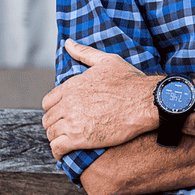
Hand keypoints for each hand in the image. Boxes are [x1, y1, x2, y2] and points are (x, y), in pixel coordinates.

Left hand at [41, 39, 160, 160]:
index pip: (48, 102)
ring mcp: (73, 121)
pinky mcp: (80, 139)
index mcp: (72, 86)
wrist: (146, 101)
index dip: (55, 108)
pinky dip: (59, 152)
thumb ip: (84, 53)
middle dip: (56, 123)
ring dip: (57, 137)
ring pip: (51, 133)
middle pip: (48, 119)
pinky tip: (65, 152)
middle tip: (67, 127)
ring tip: (67, 140)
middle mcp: (69, 103)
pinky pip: (58, 148)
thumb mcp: (108, 61)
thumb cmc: (130, 81)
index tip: (64, 112)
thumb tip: (68, 43)